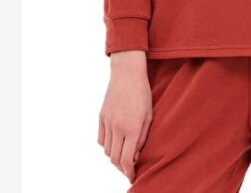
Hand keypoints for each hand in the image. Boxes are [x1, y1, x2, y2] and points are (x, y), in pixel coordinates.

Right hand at [98, 58, 152, 183]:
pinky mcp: (101, 117)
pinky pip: (101, 140)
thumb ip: (142, 137)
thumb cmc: (142, 92)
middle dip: (122, 167)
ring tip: (124, 154)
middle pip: (115, 159)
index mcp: (132, 128)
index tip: (132, 176)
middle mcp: (117, 128)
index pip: (127, 160)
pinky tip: (115, 143)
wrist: (127, 73)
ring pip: (107, 151)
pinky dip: (107, 146)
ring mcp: (107, 122)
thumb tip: (136, 155)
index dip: (129, 172)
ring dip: (115, 157)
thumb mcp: (149, 115)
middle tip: (129, 167)